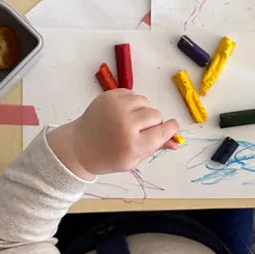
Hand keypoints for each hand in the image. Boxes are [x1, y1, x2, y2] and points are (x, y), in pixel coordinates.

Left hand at [48, 90, 180, 178]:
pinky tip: (122, 113)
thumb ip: (155, 148)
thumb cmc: (108, 157)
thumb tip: (175, 142)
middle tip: (142, 130)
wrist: (79, 147)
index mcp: (133, 144)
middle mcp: (126, 123)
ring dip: (143, 110)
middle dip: (153, 122)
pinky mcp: (108, 96)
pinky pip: (132, 94)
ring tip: (132, 120)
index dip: (170, 129)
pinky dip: (132, 103)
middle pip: (156, 115)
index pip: (162, 131)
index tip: (172, 127)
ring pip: (145, 101)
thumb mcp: (133, 160)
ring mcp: (116, 106)